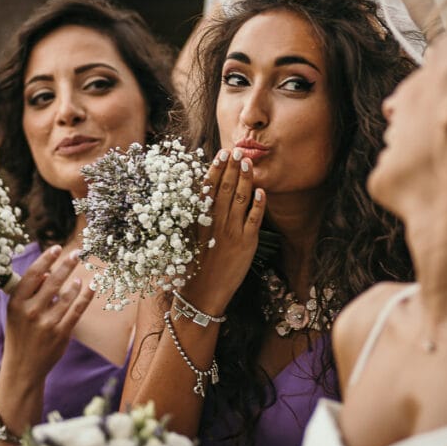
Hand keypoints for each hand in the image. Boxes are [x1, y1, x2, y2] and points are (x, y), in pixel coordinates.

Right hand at [1, 246, 93, 382]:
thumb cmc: (19, 333)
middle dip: (66, 265)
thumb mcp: (16, 311)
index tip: (57, 248)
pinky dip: (86, 297)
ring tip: (79, 278)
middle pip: (52, 281)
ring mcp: (47, 323)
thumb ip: (30, 292)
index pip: (32, 274)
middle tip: (77, 253)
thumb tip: (49, 273)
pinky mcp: (61, 333)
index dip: (46, 259)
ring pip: (67, 296)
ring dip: (75, 284)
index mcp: (16, 302)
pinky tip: (91, 287)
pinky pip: (77, 310)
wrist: (22, 366)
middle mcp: (31, 311)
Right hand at [181, 148, 265, 314]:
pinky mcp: (246, 244)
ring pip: (240, 199)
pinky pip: (255, 219)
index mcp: (198, 221)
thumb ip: (192, 219)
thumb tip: (197, 197)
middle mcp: (214, 223)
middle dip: (231, 168)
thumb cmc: (191, 268)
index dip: (215, 170)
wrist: (201, 294)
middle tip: (236, 151)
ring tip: (248, 163)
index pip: (207, 189)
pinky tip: (262, 191)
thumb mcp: (185, 240)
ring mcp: (231, 232)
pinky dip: (259, 204)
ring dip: (245, 179)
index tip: (220, 155)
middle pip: (225, 189)